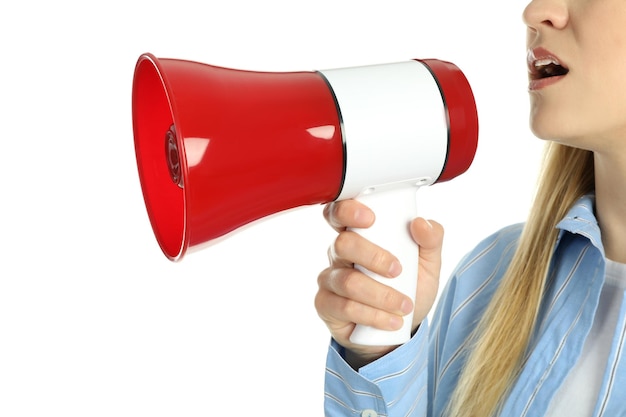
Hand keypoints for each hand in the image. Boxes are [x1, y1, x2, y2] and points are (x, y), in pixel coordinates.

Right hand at [315, 199, 443, 365]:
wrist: (398, 332)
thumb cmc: (408, 290)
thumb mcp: (428, 266)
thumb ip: (431, 241)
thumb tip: (420, 223)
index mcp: (359, 235)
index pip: (340, 213)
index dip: (348, 211)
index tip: (370, 219)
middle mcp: (339, 254)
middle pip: (343, 244)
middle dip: (373, 257)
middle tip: (398, 271)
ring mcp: (330, 279)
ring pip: (348, 281)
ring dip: (381, 295)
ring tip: (404, 306)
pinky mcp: (326, 305)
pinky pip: (346, 307)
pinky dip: (374, 316)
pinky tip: (392, 321)